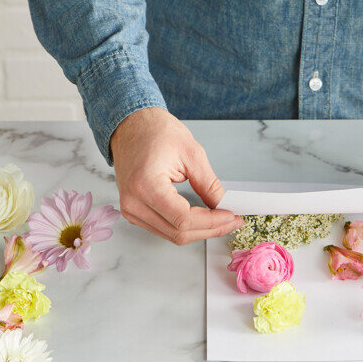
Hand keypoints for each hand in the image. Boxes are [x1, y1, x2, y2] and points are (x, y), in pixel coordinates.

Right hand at [111, 107, 243, 244]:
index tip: (231, 216)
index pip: (183, 219)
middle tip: (232, 220)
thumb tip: (223, 206)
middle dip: (210, 229)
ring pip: (171, 235)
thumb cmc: (156, 132)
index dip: (211, 222)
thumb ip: (209, 185)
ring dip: (199, 231)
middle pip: (178, 232)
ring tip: (221, 220)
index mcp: (145, 185)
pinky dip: (185, 227)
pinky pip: (163, 228)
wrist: (132, 126)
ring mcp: (130, 210)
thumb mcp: (192, 154)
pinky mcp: (133, 212)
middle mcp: (133, 202)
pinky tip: (201, 219)